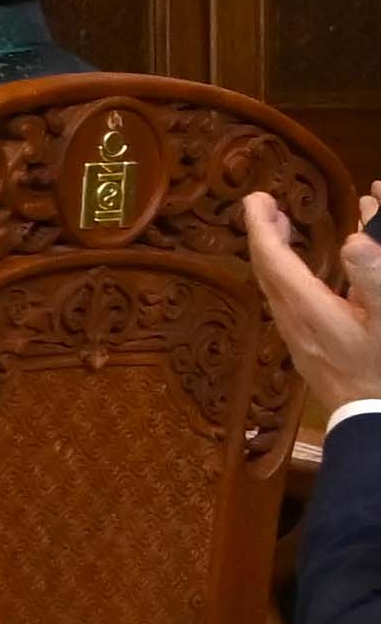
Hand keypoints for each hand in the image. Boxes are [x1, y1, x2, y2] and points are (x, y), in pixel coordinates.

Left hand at [248, 189, 380, 421]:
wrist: (376, 425)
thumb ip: (375, 281)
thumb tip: (353, 241)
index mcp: (310, 311)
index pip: (274, 260)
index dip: (262, 226)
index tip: (256, 198)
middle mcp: (295, 323)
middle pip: (268, 270)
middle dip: (265, 234)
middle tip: (267, 205)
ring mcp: (300, 339)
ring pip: (278, 287)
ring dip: (278, 254)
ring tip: (284, 230)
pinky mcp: (311, 351)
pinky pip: (292, 302)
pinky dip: (294, 276)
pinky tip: (313, 275)